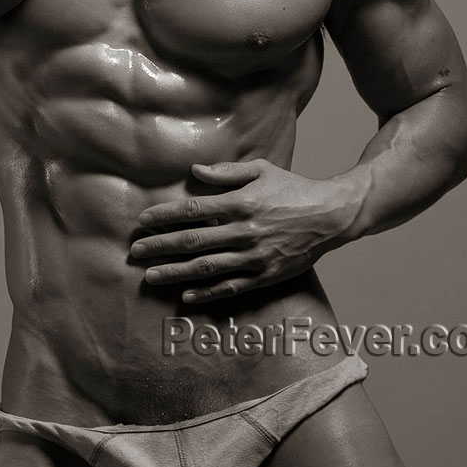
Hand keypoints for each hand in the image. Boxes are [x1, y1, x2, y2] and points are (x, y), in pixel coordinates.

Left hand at [131, 160, 356, 303]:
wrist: (330, 216)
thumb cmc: (293, 189)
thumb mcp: (261, 170)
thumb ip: (226, 172)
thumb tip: (194, 171)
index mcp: (240, 203)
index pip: (193, 211)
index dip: (165, 217)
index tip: (143, 222)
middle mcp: (244, 232)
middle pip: (192, 242)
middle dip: (160, 247)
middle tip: (135, 252)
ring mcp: (254, 257)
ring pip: (206, 268)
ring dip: (175, 273)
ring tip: (150, 276)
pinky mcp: (265, 276)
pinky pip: (230, 287)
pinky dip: (206, 294)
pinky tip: (185, 296)